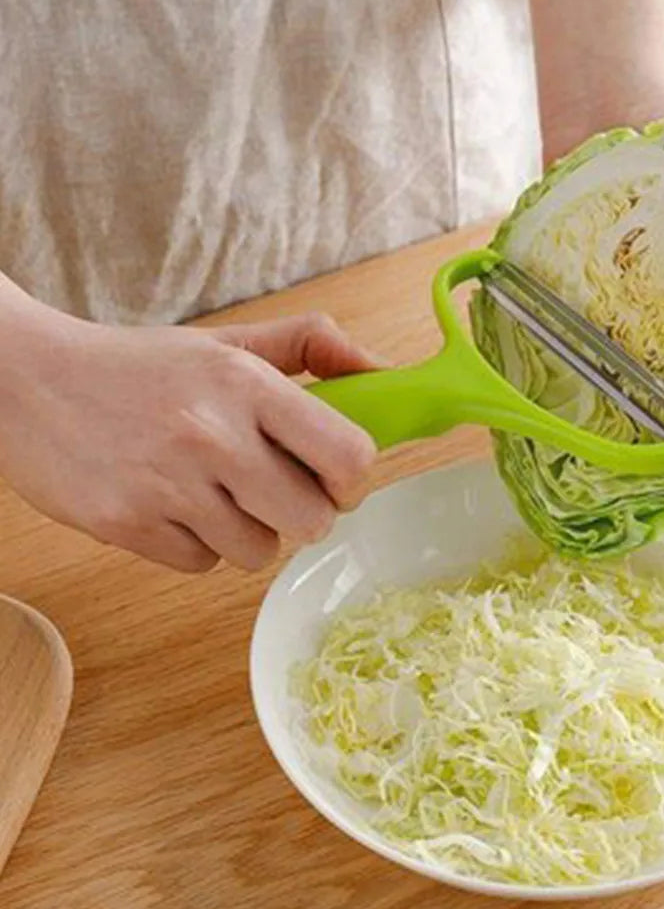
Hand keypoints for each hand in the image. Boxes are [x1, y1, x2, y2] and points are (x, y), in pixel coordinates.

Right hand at [0, 303, 378, 571]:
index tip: (335, 476)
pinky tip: (171, 506)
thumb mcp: (228, 343)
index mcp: (246, 383)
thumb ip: (310, 346)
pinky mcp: (127, 526)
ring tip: (212, 492)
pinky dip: (197, 545)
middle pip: (312, 520)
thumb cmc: (140, 367)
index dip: (352, 477)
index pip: (349, 456)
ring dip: (248, 531)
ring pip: (260, 551)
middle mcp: (212, 435)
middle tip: (276, 490)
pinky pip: (203, 566)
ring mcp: (167, 486)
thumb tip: (383, 370)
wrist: (24, 380)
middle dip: (303, 512)